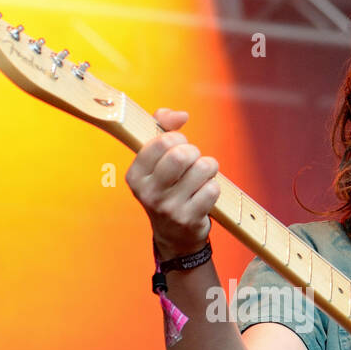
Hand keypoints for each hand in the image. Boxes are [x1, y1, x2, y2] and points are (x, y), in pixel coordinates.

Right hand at [125, 108, 219, 258]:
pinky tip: (205, 194)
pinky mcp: (189, 219)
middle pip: (182, 154)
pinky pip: (213, 189)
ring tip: (201, 176)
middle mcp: (149, 193)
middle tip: (193, 160)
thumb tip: (181, 115)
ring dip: (208, 168)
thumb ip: (162, 125)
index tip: (177, 146)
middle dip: (194, 151)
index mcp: (136, 176)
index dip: (176, 138)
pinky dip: (214, 187)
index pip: (161, 142)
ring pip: (203, 168)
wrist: (173, 234)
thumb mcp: (156, 158)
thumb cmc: (167, 186)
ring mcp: (169, 208)